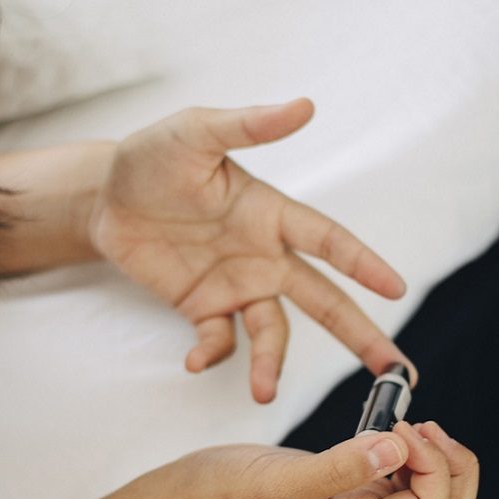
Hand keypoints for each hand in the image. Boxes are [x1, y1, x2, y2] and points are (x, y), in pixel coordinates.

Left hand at [88, 99, 414, 402]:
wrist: (102, 196)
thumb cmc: (153, 156)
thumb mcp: (195, 133)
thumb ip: (247, 125)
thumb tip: (305, 105)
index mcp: (272, 213)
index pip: (328, 240)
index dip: (362, 263)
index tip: (396, 288)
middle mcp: (264, 255)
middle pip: (322, 299)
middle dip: (360, 333)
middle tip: (393, 370)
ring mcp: (236, 285)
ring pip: (272, 331)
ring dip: (273, 362)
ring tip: (265, 392)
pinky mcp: (203, 308)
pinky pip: (220, 341)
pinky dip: (213, 356)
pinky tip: (194, 363)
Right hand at [132, 420, 477, 498]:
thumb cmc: (221, 497)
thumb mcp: (277, 481)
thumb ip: (338, 468)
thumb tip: (396, 450)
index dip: (432, 464)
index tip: (397, 429)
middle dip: (455, 467)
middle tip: (424, 428)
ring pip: (433, 495)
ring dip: (437, 457)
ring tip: (410, 424)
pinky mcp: (348, 486)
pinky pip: (402, 475)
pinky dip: (410, 448)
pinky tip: (387, 424)